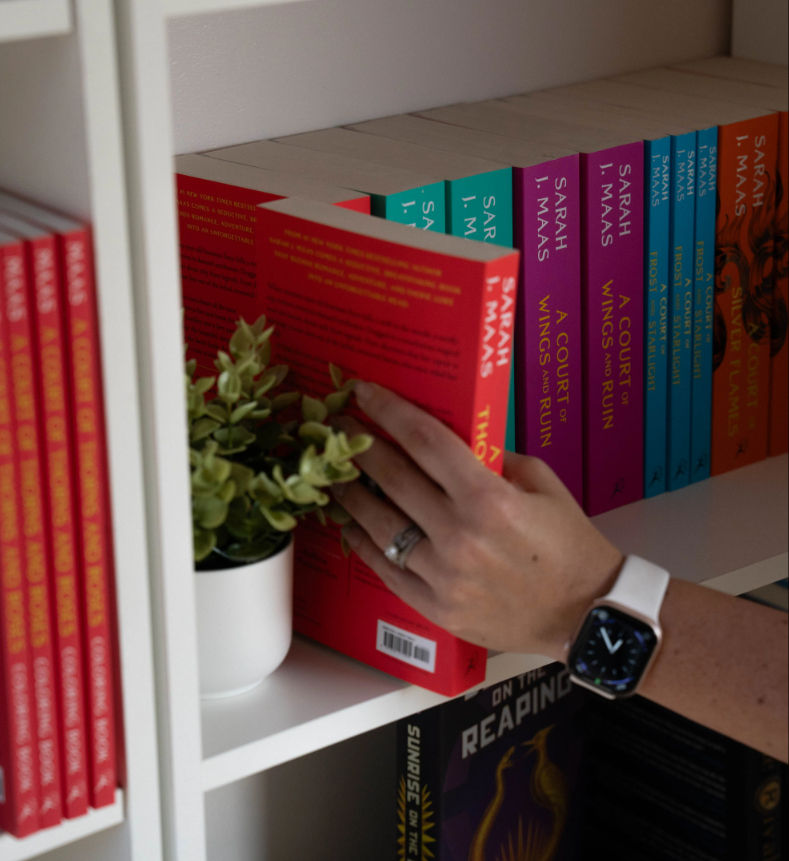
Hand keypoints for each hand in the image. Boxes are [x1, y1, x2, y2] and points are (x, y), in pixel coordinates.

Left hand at [332, 381, 623, 659]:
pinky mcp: (436, 606)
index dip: (388, 411)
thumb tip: (451, 443)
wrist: (587, 612)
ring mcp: (444, 575)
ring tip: (331, 474)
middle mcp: (460, 535)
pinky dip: (362, 542)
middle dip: (359, 446)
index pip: (425, 441)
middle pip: (392, 478)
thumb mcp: (542, 484)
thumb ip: (495, 459)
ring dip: (349, 494)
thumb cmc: (569, 543)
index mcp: (489, 498)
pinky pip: (387, 569)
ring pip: (379, 525)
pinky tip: (349, 523)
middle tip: (336, 428)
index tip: (362, 392)